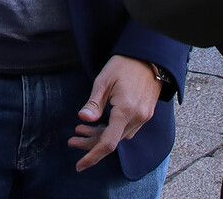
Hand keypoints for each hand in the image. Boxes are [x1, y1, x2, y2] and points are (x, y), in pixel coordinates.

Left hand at [68, 55, 161, 171]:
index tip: (79, 166)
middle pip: (112, 141)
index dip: (92, 156)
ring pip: (119, 136)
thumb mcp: (103, 80)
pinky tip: (98, 123)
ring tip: (80, 129)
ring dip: (100, 136)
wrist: (150, 56)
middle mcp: (137, 118)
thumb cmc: (124, 64)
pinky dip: (111, 130)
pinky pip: (126, 129)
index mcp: (125, 111)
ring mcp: (143, 117)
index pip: (108, 143)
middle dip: (91, 144)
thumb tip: (83, 119)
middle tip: (72, 140)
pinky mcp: (145, 113)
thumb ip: (94, 103)